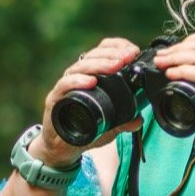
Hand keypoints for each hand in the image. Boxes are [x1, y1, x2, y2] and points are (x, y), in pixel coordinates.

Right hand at [35, 37, 140, 161]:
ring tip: (115, 65)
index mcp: (90, 76)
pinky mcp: (55, 99)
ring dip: (99, 64)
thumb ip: (124, 123)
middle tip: (128, 57)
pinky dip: (77, 81)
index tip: (133, 51)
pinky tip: (90, 82)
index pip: (102, 52)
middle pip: (93, 56)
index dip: (117, 47)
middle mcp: (77, 77)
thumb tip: (139, 120)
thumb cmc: (85, 131)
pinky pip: (64, 85)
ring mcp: (65, 87)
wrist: (62, 148)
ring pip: (80, 67)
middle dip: (112, 55)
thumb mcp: (109, 127)